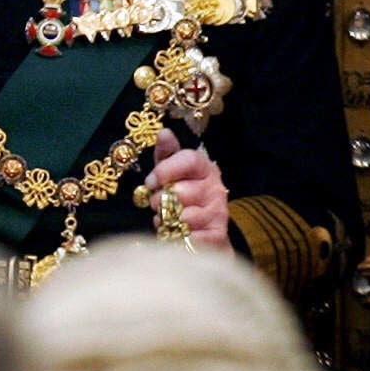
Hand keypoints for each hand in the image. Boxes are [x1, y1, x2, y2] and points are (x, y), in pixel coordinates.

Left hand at [149, 127, 230, 252]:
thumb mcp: (172, 172)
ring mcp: (219, 212)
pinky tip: (177, 234)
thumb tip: (164, 132)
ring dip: (167, 221)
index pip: (188, 159)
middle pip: (179, 192)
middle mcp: (215, 188)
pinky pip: (190, 237)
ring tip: (169, 219)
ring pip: (183, 216)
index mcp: (204, 168)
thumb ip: (167, 153)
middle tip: (160, 204)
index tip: (150, 182)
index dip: (165, 170)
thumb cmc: (183, 196)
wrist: (204, 230)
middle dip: (160, 201)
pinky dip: (177, 238)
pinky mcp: (218, 235)